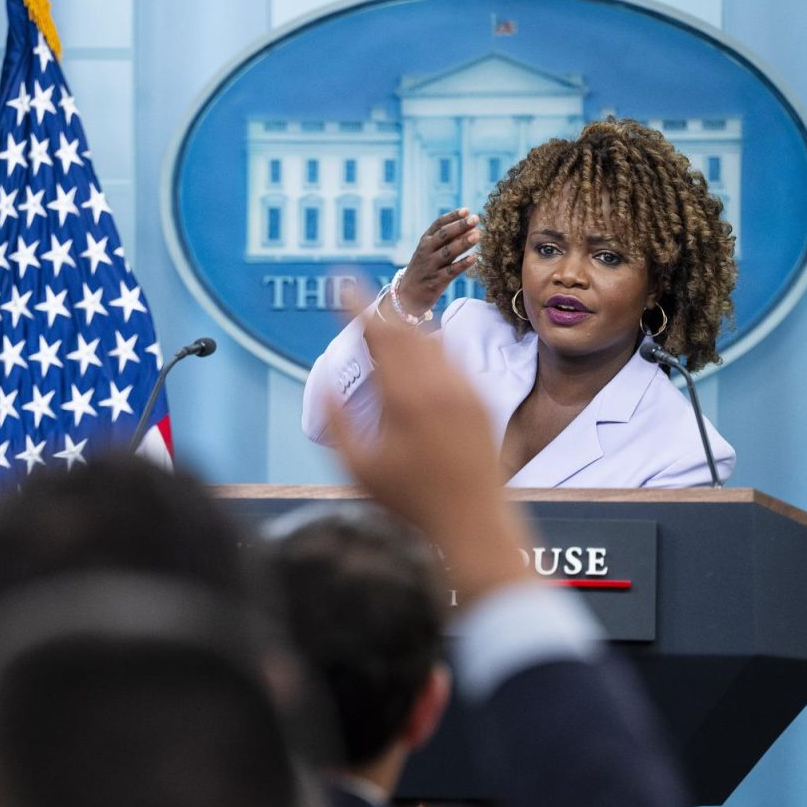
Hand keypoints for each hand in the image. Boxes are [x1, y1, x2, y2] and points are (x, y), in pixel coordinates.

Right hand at [327, 297, 532, 606]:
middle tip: (362, 298)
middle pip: (405, 330)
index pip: (378, 335)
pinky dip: (434, 345)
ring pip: (433, 340)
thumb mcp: (359, 467)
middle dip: (381, 311)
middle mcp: (438, 386)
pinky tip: (424, 348)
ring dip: (408, 326)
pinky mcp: (482, 401)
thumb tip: (325, 385)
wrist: (473, 522)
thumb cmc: (411, 501)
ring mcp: (465, 391)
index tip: (342, 284)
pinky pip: (456, 358)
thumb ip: (338, 422)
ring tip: (390, 320)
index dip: (356, 306)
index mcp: (404, 398)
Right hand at [394, 209, 479, 315]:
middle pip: (443, 236)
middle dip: (460, 226)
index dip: (452, 217)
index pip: (438, 225)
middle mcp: (426, 251)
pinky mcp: (435, 282)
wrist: (406, 296)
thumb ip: (448, 241)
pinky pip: (450, 272)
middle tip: (475, 219)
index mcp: (425, 241)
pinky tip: (474, 258)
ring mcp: (430, 266)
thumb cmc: (424, 270)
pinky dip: (462, 264)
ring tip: (478, 235)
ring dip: (463, 243)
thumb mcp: (430, 252)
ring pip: (447, 252)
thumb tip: (471, 228)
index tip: (466, 210)